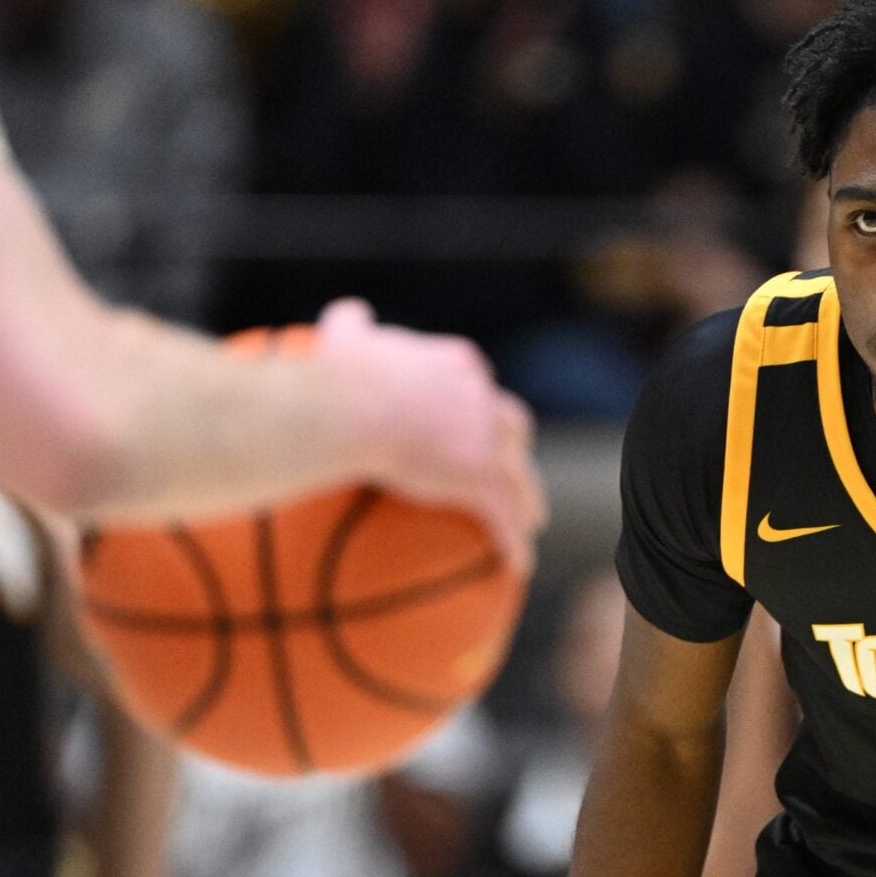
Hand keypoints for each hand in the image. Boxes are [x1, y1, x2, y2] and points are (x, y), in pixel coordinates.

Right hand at [316, 298, 546, 576]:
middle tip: (512, 464)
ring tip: (532, 519)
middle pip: (511, 426)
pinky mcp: (479, 479)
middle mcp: (481, 401)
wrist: (354, 404)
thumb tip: (347, 312)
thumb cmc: (343, 372)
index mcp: (457, 366)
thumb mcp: (346, 338)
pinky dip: (515, 542)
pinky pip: (503, 519)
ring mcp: (486, 441)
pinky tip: (521, 564)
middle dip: (515, 446)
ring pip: (519, 475)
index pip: (478, 384)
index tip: (476, 418)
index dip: (479, 405)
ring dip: (528, 498)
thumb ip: (351, 324)